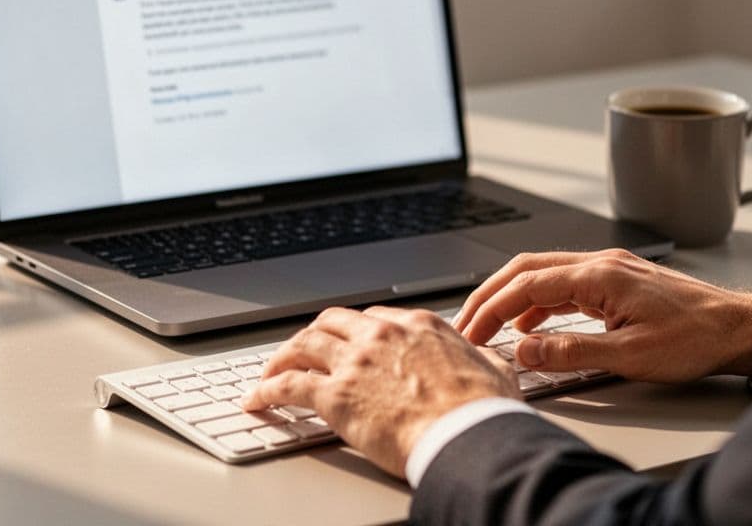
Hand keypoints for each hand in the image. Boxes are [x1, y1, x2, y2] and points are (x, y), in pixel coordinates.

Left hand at [240, 306, 519, 477]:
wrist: (467, 433)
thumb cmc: (483, 410)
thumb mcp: (494, 369)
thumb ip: (483, 358)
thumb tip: (490, 360)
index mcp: (417, 325)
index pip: (374, 319)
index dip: (356, 332)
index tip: (349, 343)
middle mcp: (381, 335)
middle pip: (332, 322)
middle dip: (314, 335)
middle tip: (303, 350)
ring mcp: (355, 362)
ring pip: (304, 344)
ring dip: (283, 356)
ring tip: (271, 370)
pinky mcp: (335, 394)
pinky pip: (288, 384)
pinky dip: (268, 389)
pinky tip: (258, 398)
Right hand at [453, 249, 751, 382]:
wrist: (737, 327)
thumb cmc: (694, 339)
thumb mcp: (629, 356)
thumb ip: (571, 352)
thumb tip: (523, 350)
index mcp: (599, 275)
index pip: (526, 285)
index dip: (490, 309)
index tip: (469, 332)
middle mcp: (600, 263)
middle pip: (526, 269)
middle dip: (489, 296)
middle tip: (466, 325)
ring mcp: (608, 269)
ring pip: (543, 273)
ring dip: (511, 298)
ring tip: (489, 328)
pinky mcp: (617, 281)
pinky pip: (563, 283)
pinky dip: (537, 302)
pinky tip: (531, 326)